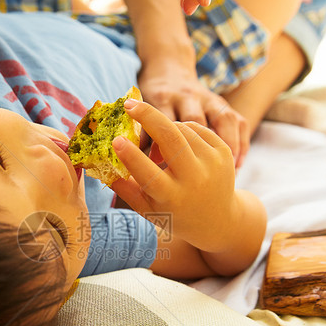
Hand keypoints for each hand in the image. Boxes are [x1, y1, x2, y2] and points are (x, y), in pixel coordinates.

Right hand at [110, 98, 239, 252]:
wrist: (219, 220)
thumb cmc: (174, 214)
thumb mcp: (148, 209)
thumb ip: (125, 188)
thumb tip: (100, 166)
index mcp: (172, 198)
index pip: (149, 174)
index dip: (131, 156)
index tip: (116, 140)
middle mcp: (195, 180)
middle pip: (170, 138)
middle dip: (147, 116)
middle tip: (129, 105)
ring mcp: (213, 163)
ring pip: (181, 128)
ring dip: (163, 131)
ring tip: (159, 151)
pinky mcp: (225, 151)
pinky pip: (195, 127)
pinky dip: (181, 130)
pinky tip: (177, 146)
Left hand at [138, 60, 248, 166]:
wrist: (169, 70)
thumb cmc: (152, 99)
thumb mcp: (139, 111)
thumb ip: (141, 134)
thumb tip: (142, 163)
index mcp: (163, 98)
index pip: (165, 123)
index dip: (163, 148)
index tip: (161, 169)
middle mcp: (188, 96)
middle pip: (195, 121)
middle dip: (197, 150)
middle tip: (196, 178)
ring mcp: (210, 99)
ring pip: (224, 120)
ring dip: (227, 146)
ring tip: (229, 173)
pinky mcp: (224, 104)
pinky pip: (240, 122)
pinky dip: (241, 144)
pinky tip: (238, 166)